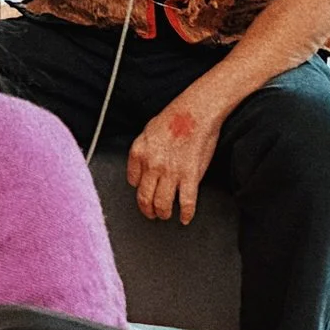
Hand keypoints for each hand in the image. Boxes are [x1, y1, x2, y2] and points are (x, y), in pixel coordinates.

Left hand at [126, 98, 222, 223]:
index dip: (139, 191)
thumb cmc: (174, 117)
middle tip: (151, 214)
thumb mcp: (147, 132)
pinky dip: (186, 214)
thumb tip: (140, 168)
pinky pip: (186, 202)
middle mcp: (152, 165)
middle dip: (147, 210)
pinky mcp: (190, 176)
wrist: (196, 111)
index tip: (143, 195)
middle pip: (145, 197)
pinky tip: (185, 218)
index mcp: (139, 152)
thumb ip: (142, 151)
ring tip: (166, 215)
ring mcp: (171, 172)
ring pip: (162, 203)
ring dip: (163, 213)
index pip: (133, 181)